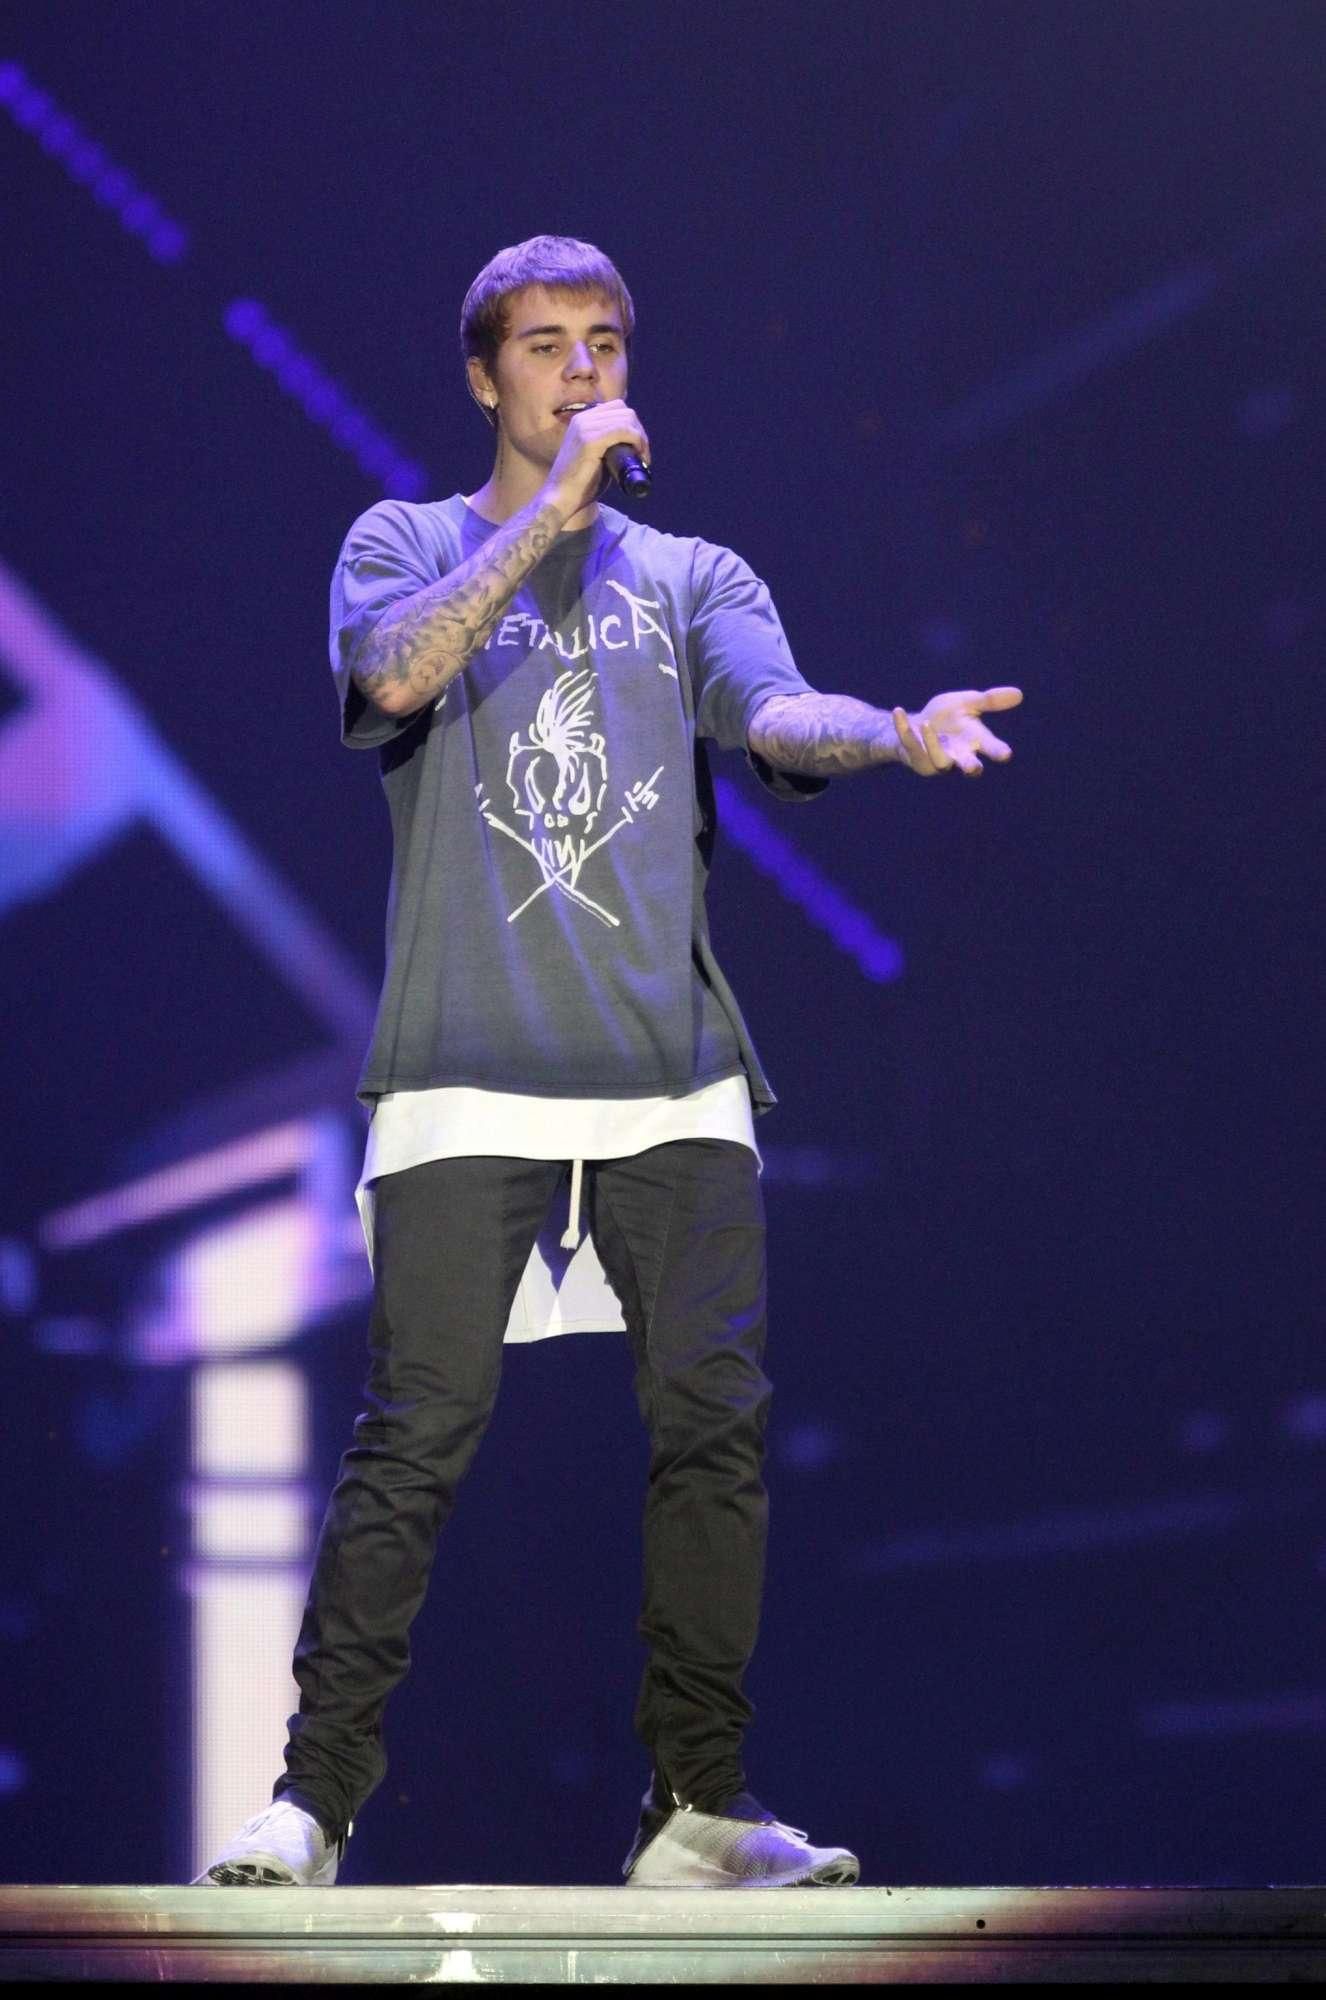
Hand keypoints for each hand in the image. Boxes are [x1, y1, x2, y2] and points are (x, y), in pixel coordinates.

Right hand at [542, 398, 650, 515]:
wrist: (560, 499)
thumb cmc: (580, 485)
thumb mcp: (597, 458)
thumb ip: (610, 446)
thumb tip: (631, 445)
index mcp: (582, 420)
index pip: (616, 408)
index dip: (632, 426)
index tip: (638, 449)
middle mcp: (583, 418)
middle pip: (624, 411)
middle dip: (640, 431)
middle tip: (643, 456)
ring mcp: (585, 427)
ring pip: (627, 418)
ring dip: (641, 438)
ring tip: (642, 459)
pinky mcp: (590, 440)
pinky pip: (623, 430)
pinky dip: (637, 441)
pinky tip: (639, 457)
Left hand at [891, 686, 1022, 775]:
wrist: (918, 724)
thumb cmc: (948, 717)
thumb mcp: (968, 703)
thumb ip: (989, 701)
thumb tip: (1019, 693)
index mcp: (975, 741)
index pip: (990, 748)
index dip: (997, 751)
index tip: (1006, 754)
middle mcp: (958, 755)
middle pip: (968, 765)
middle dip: (970, 766)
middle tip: (974, 768)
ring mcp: (937, 761)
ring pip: (939, 759)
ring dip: (933, 744)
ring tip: (926, 724)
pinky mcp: (917, 759)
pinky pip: (910, 745)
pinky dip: (903, 728)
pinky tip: (899, 711)